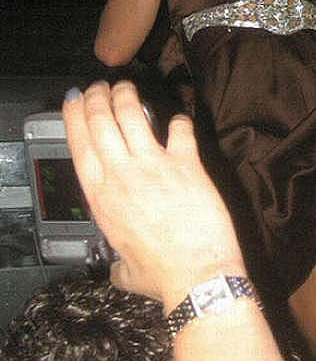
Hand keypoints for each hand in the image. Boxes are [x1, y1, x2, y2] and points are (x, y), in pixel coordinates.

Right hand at [62, 81, 244, 310]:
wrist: (197, 275)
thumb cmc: (162, 274)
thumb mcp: (125, 270)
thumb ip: (118, 262)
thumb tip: (118, 267)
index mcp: (102, 197)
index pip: (80, 144)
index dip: (74, 116)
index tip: (74, 99)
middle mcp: (123, 175)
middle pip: (102, 122)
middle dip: (98, 97)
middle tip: (100, 85)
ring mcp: (154, 165)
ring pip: (132, 117)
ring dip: (127, 96)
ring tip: (125, 86)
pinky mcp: (186, 163)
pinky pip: (180, 130)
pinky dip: (179, 121)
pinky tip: (179, 118)